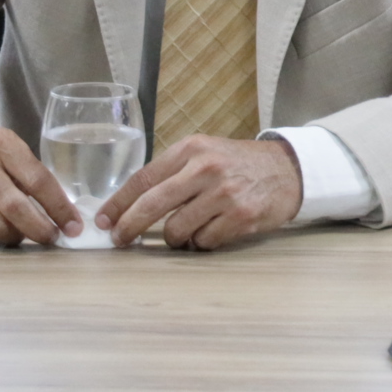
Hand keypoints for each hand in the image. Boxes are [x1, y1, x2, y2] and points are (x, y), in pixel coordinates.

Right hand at [0, 126, 81, 247]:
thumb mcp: (6, 150)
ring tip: (19, 232)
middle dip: (40, 229)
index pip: (38, 181)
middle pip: (16, 208)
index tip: (74, 226)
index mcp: (1, 144)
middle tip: (51, 237)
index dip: (59, 208)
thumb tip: (63, 213)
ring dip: (14, 237)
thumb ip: (30, 174)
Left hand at [96, 135, 302, 250]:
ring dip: (175, 237)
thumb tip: (131, 205)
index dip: (119, 203)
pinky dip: (200, 242)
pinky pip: (203, 242)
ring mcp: (225, 194)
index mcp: (191, 149)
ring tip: (186, 230)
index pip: (143, 178)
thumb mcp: (205, 153)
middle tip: (118, 239)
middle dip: (129, 226)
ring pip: (176, 230)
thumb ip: (173, 172)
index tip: (103, 220)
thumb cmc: (239, 164)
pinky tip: (211, 231)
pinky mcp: (241, 217)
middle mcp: (206, 169)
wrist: (288, 170)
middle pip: (152, 205)